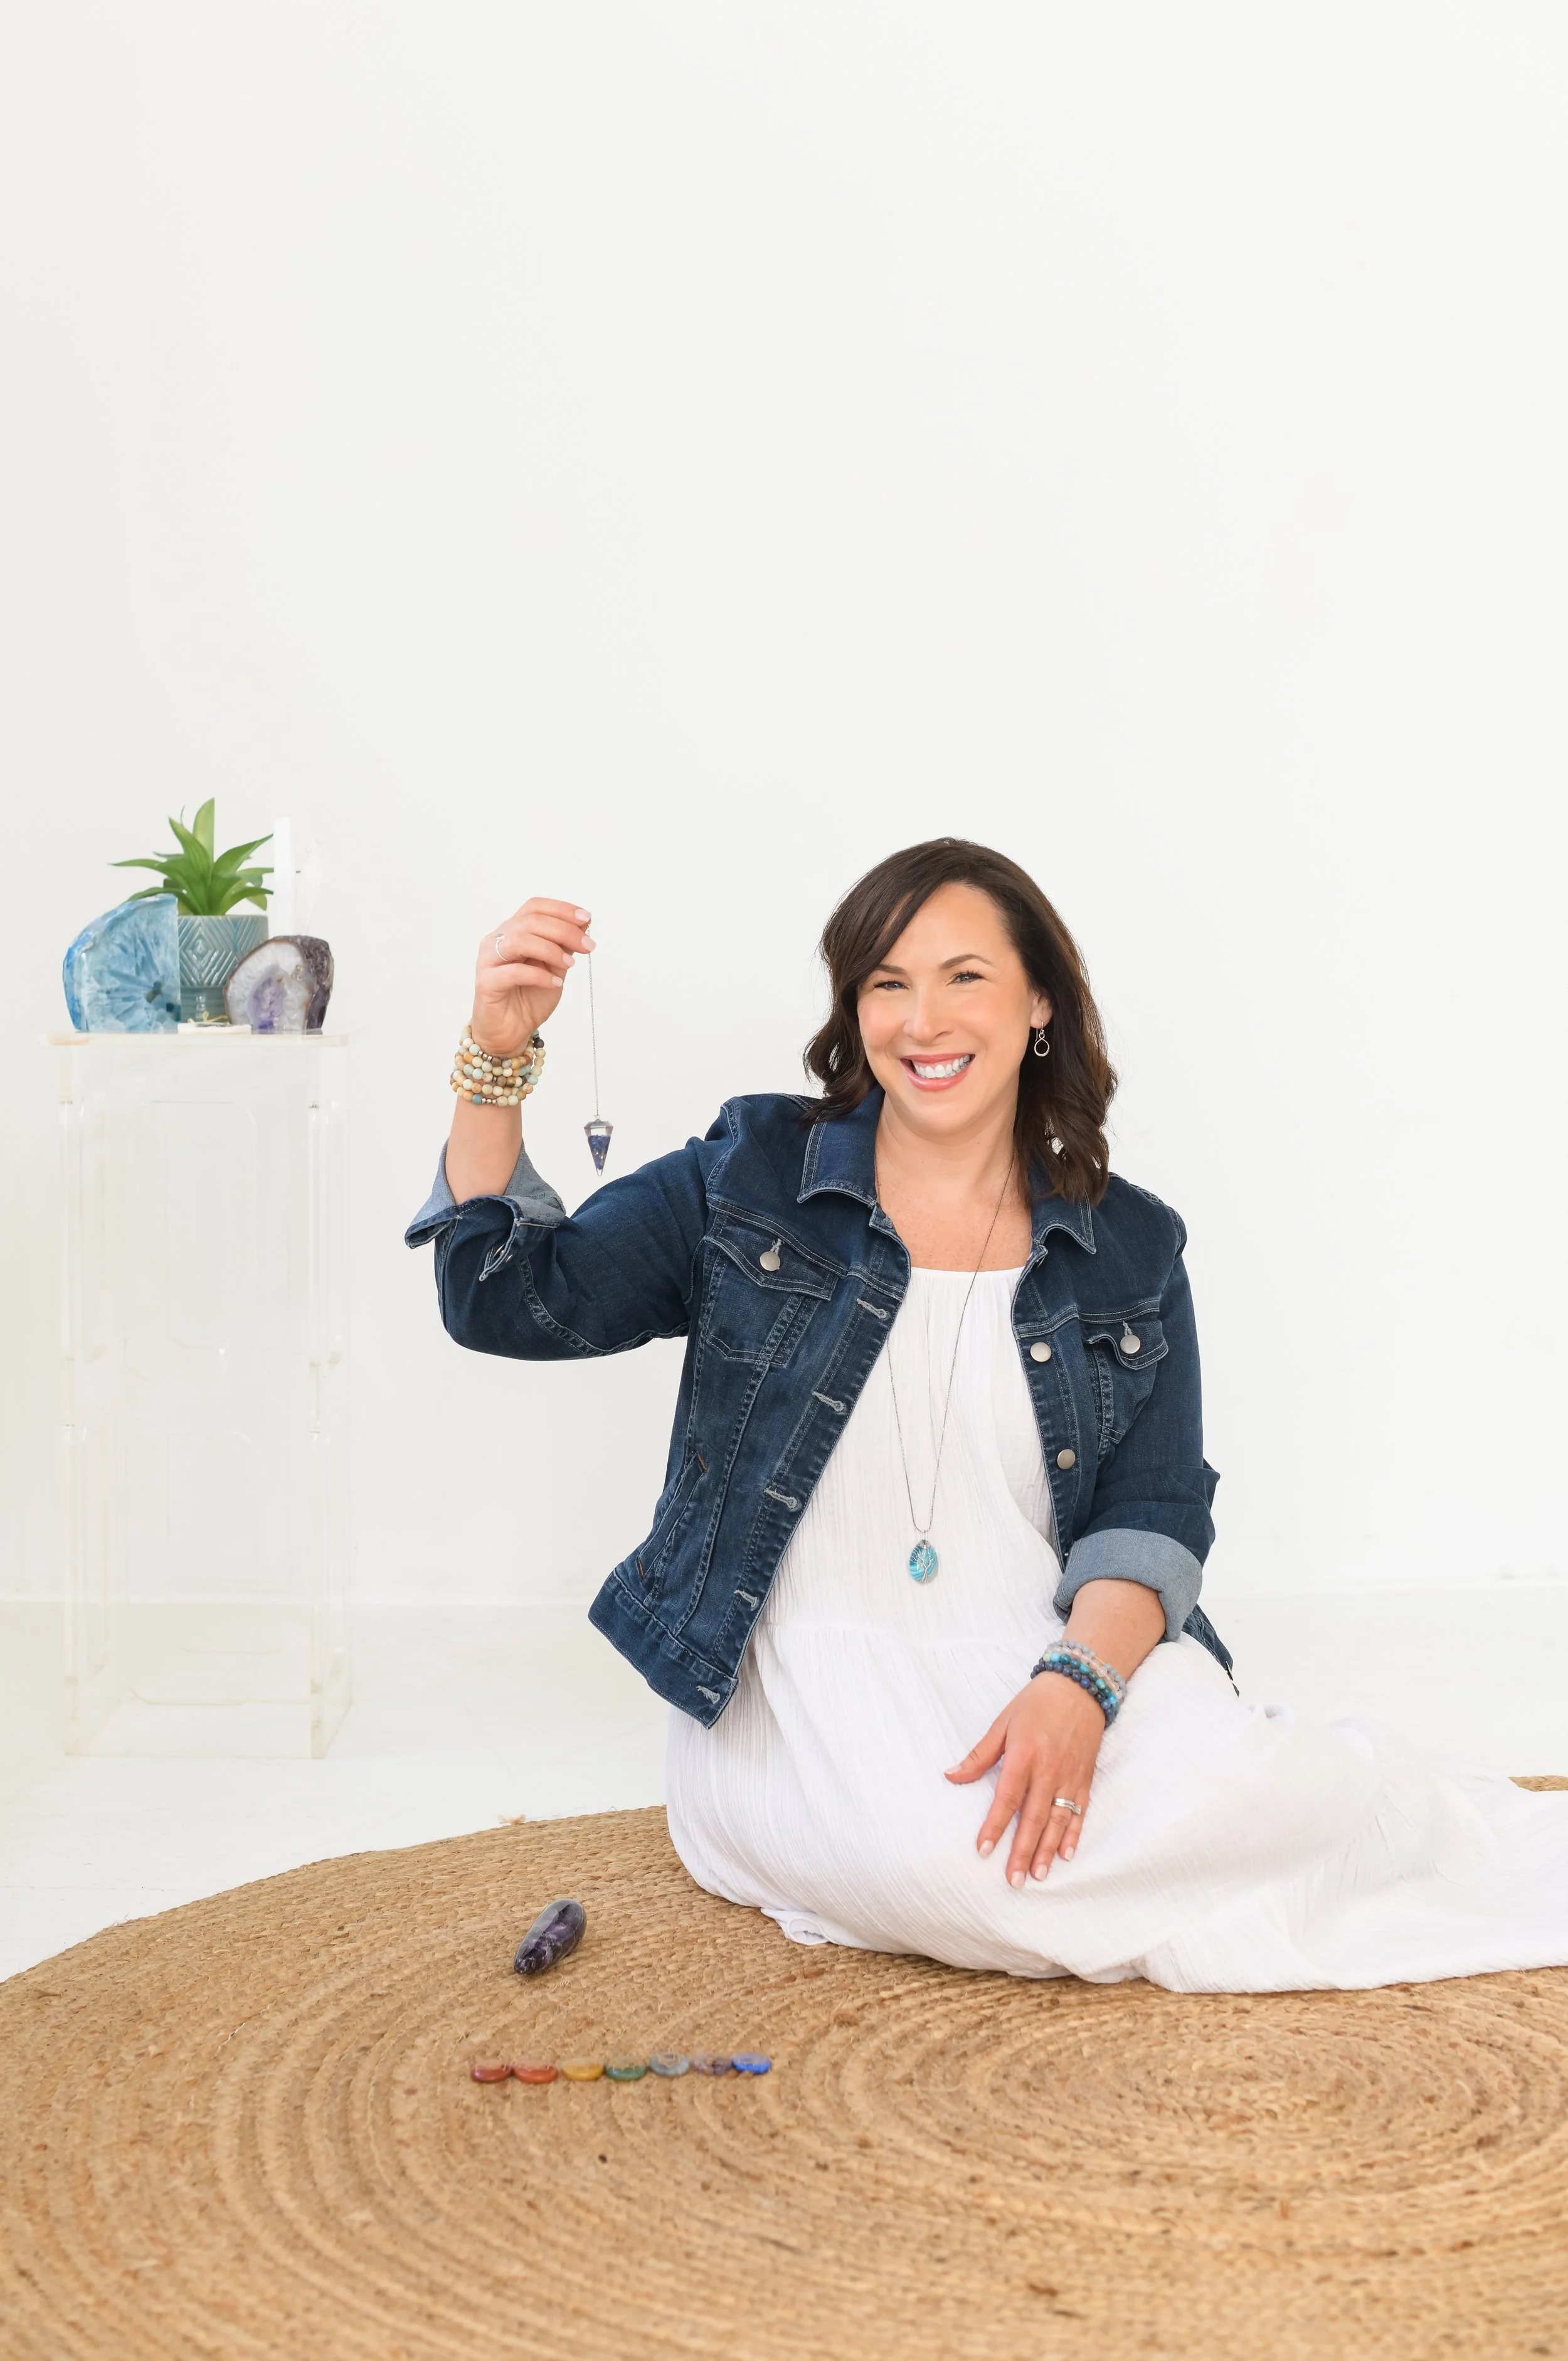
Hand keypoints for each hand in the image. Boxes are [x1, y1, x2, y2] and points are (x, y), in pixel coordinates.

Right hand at [472, 898, 594, 1055]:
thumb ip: (564, 947)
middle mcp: (497, 940)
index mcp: (512, 932)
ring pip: (519, 940)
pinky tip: (555, 983)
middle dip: (564, 931)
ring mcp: (488, 960)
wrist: (510, 1032)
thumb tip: (583, 923)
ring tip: (569, 965)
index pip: (534, 907)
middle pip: (530, 921)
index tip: (586, 918)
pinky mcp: (486, 983)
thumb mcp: (554, 969)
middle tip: (588, 946)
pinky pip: (513, 972)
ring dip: (551, 950)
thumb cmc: (528, 999)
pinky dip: (539, 975)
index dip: (561, 909)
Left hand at [945, 1671, 1105, 1885]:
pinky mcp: (1085, 1778)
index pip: (1007, 1798)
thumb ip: (979, 1755)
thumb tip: (950, 1776)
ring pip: (1058, 1820)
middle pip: (1034, 1817)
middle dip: (1023, 1851)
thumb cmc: (1035, 1704)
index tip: (983, 1850)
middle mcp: (1049, 1770)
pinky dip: (1073, 1834)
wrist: (1079, 1687)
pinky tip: (1066, 1854)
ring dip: (1047, 1849)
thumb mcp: (1002, 1723)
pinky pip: (1079, 1811)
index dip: (995, 1826)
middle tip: (1014, 1880)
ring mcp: (1070, 1776)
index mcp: (1024, 1755)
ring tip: (1038, 1874)